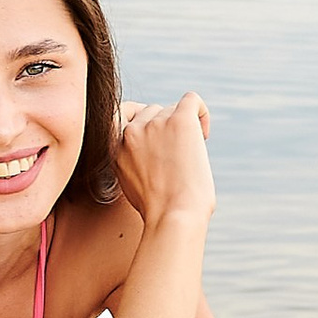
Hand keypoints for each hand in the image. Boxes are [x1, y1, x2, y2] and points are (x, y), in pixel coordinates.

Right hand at [114, 92, 215, 231]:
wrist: (173, 216)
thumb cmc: (158, 210)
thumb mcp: (129, 182)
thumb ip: (131, 158)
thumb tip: (150, 146)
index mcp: (113, 145)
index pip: (124, 114)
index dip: (142, 125)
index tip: (157, 144)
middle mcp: (131, 130)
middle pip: (152, 112)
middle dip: (165, 130)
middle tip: (177, 157)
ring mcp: (154, 123)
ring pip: (172, 109)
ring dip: (183, 128)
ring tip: (191, 155)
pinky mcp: (179, 120)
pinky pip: (192, 100)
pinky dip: (201, 113)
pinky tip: (203, 135)